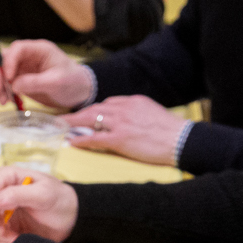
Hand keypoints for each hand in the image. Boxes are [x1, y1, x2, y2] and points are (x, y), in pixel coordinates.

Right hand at [0, 38, 91, 109]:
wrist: (80, 92)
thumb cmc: (73, 81)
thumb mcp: (56, 82)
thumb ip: (35, 82)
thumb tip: (14, 85)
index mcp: (39, 50)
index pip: (17, 49)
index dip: (9, 61)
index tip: (9, 78)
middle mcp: (29, 57)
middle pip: (4, 59)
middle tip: (1, 91)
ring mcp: (24, 68)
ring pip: (2, 72)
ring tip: (4, 101)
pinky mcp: (22, 80)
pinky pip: (7, 84)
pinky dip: (5, 92)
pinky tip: (9, 101)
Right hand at [0, 165, 76, 241]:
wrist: (70, 217)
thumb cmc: (60, 200)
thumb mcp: (43, 195)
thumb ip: (18, 194)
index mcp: (7, 176)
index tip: (3, 226)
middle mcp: (1, 189)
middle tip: (10, 235)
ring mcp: (2, 205)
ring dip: (0, 233)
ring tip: (17, 237)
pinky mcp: (5, 220)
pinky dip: (4, 238)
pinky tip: (17, 239)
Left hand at [62, 95, 185, 166]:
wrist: (181, 139)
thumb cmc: (170, 130)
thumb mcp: (151, 111)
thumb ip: (136, 111)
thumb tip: (124, 117)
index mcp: (132, 101)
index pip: (107, 103)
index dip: (93, 110)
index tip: (84, 115)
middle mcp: (123, 108)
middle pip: (94, 108)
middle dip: (77, 114)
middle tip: (63, 119)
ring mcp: (120, 123)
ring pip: (90, 119)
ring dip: (73, 123)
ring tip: (61, 128)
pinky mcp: (120, 139)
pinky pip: (95, 138)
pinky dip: (81, 139)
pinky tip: (72, 142)